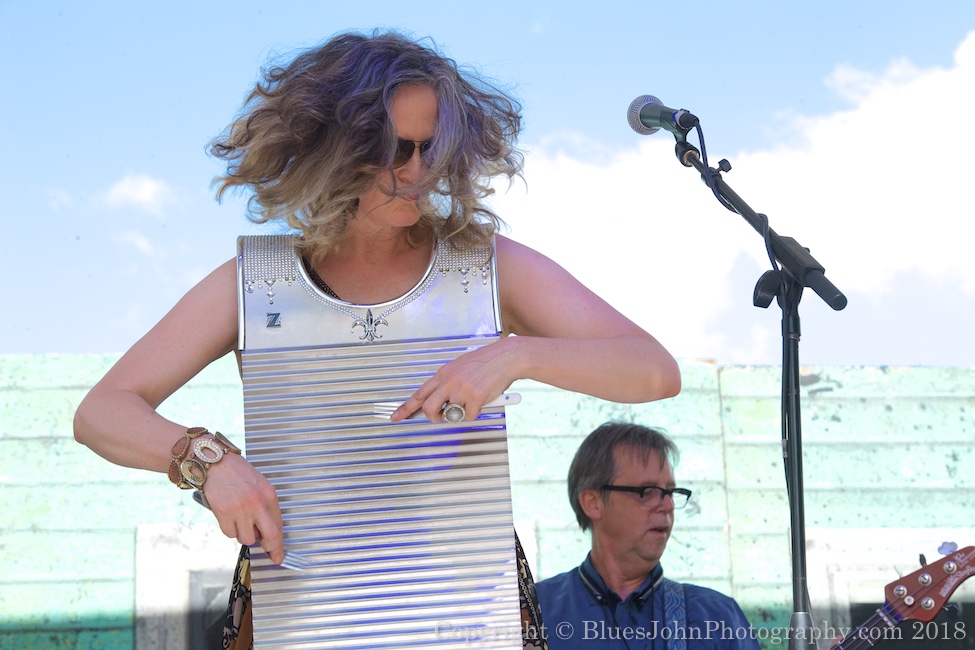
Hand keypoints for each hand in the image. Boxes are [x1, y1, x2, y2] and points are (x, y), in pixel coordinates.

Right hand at [200, 453, 284, 563]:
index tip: (278, 556)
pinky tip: (228, 515)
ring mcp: (240, 509)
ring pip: (246, 539)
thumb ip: (266, 507)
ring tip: (239, 519)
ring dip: (243, 534)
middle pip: (270, 536)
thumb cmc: (237, 473)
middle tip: (266, 550)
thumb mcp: (260, 486)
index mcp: (269, 495)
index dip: (279, 545)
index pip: (279, 525)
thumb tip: (268, 533)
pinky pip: (229, 534)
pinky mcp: (224, 512)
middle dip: (269, 547)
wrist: (215, 462)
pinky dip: (229, 529)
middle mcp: (257, 503)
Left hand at [390, 338, 518, 422]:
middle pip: (428, 408)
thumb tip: (440, 401)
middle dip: (433, 417)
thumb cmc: (486, 362)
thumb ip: (448, 383)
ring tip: (468, 404)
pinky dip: (473, 414)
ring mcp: (461, 390)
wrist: (506, 357)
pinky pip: (468, 417)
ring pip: (449, 415)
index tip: (395, 417)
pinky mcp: (475, 398)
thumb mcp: (460, 368)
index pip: (418, 394)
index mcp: (443, 374)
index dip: (405, 408)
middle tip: (441, 417)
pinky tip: (480, 402)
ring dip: (457, 415)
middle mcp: (449, 382)